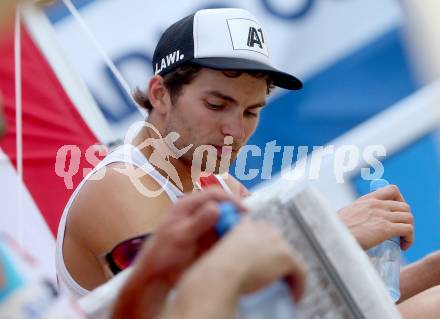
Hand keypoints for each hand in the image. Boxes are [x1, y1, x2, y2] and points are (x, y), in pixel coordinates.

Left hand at [111, 187, 245, 318]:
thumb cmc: (163, 254)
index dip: (231, 200)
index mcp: (187, 205)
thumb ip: (198, 222)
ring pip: (225, 221)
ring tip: (245, 238)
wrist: (156, 276)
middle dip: (235, 215)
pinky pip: (223, 234)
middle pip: (222, 206)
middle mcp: (197, 212)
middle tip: (247, 227)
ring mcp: (202, 225)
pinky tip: (236, 245)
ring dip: (234, 227)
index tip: (244, 212)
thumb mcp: (180, 237)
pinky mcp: (207, 239)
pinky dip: (230, 237)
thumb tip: (216, 207)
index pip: (214, 194)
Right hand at [191, 219, 306, 301]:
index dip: (265, 250)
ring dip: (288, 274)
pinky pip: (300, 273)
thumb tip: (234, 265)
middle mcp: (264, 229)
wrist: (222, 272)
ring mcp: (277, 242)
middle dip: (279, 261)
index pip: (263, 234)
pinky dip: (298, 286)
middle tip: (274, 278)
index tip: (264, 264)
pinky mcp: (287, 257)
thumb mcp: (220, 253)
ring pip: (290, 259)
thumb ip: (229, 252)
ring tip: (283, 289)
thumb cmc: (216, 268)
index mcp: (246, 226)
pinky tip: (293, 298)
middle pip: (279, 245)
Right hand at [338, 185, 413, 249]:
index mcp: (367, 199)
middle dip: (406, 220)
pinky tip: (403, 246)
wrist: (333, 236)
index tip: (396, 214)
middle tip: (399, 232)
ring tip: (402, 241)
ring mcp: (381, 215)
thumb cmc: (336, 230)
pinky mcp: (385, 228)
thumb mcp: (346, 214)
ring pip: (409, 218)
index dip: (400, 201)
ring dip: (409, 230)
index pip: (392, 190)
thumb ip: (356, 214)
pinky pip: (408, 229)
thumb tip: (356, 222)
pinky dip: (410, 239)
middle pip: (405, 207)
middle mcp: (376, 204)